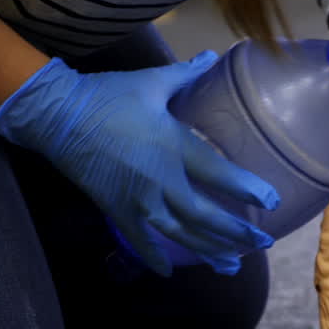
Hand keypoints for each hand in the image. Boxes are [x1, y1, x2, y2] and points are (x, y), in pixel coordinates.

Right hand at [0, 52, 279, 276]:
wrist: (56, 114)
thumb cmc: (107, 95)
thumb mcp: (151, 82)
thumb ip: (186, 74)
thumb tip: (213, 56)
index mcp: (175, 146)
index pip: (221, 174)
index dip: (249, 189)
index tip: (273, 201)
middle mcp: (162, 179)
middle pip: (207, 216)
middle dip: (238, 232)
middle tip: (264, 242)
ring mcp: (139, 199)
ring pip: (181, 234)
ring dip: (208, 252)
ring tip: (232, 266)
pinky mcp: (117, 209)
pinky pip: (140, 241)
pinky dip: (154, 258)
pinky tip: (169, 273)